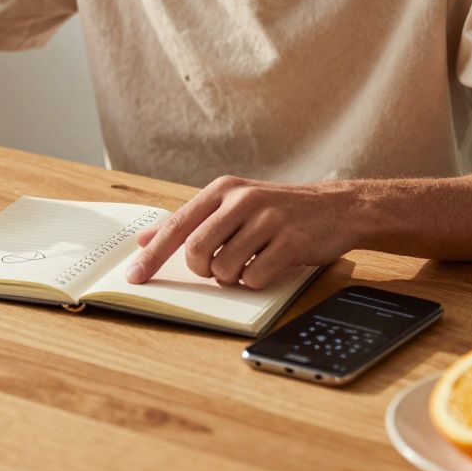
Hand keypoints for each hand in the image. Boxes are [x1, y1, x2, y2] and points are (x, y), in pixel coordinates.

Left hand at [125, 176, 356, 288]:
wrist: (337, 208)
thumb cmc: (278, 211)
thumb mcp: (234, 205)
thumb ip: (191, 221)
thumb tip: (145, 240)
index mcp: (224, 189)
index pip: (176, 225)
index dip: (152, 256)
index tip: (134, 277)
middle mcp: (243, 200)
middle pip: (196, 251)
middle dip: (202, 269)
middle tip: (217, 267)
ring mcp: (268, 220)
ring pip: (224, 269)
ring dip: (232, 276)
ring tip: (249, 262)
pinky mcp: (291, 242)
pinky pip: (255, 278)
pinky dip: (256, 281)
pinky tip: (269, 265)